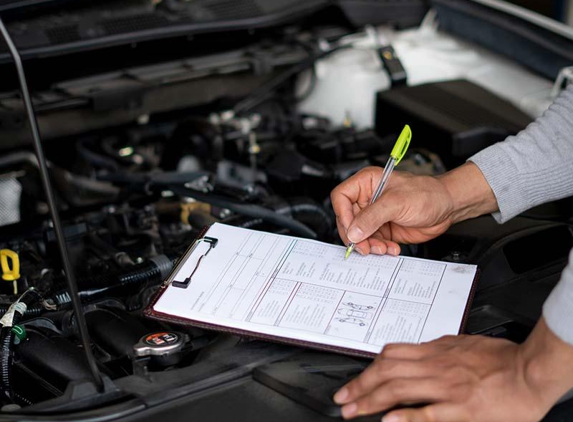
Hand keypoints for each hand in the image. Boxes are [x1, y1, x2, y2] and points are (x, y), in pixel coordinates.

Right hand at [330, 163, 497, 255]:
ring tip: (382, 248)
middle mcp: (367, 199)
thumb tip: (353, 231)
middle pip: (347, 220)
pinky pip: (372, 242)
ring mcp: (374, 216)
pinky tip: (391, 248)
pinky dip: (379, 249)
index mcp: (366, 183)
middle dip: (355, 236)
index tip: (352, 230)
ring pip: (358, 235)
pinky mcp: (382, 230)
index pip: (341, 197)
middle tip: (364, 246)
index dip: (343, 215)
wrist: (447, 208)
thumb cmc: (427, 193)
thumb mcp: (397, 202)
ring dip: (369, 245)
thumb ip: (372, 217)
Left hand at [333, 319, 572, 421]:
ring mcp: (446, 388)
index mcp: (435, 351)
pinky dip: (405, 416)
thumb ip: (437, 349)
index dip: (368, 369)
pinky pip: (427, 412)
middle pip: (387, 373)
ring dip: (371, 401)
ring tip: (354, 412)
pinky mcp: (461, 409)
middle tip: (342, 400)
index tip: (354, 381)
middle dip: (360, 387)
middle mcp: (435, 366)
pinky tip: (388, 421)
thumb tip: (418, 350)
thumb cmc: (500, 359)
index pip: (390, 356)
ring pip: (399, 390)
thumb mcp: (462, 344)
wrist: (528, 372)